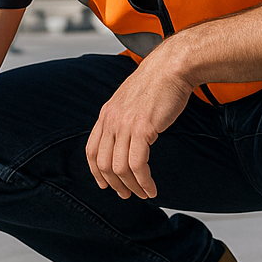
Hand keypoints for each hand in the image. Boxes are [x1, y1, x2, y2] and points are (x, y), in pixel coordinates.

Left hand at [85, 51, 193, 199]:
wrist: (171, 67)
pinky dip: (143, 181)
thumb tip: (127, 137)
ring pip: (119, 168)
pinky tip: (151, 187)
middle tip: (127, 194)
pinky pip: (137, 164)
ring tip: (143, 193)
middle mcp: (111, 120)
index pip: (91, 150)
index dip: (96, 171)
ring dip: (131, 186)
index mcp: (106, 114)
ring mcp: (125, 125)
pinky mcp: (142, 129)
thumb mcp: (130, 100)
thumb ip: (124, 117)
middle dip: (114, 184)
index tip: (105, 184)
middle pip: (103, 163)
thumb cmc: (157, 82)